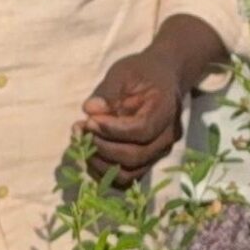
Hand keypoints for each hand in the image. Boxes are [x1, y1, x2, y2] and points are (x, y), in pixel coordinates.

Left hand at [79, 50, 188, 183]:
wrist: (162, 80)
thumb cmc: (142, 73)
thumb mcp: (124, 72)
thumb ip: (107, 91)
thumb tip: (90, 110)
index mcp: (166, 110)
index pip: (143, 130)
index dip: (113, 130)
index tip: (89, 120)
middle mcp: (168, 137)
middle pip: (135, 156)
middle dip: (102, 146)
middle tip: (81, 128)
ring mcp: (159, 153)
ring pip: (129, 173)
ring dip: (99, 162)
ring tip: (81, 140)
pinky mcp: (147, 162)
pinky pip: (125, 178)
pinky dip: (103, 171)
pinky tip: (88, 152)